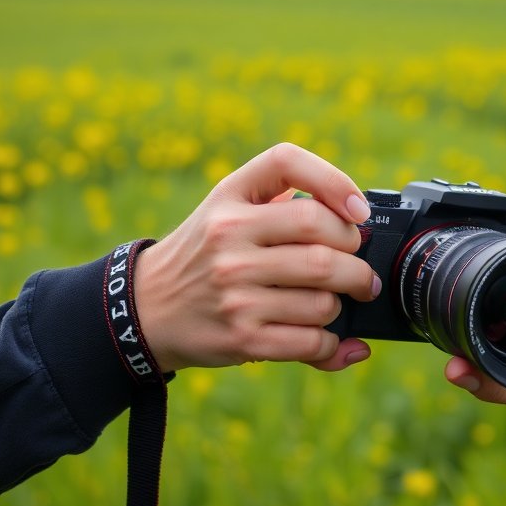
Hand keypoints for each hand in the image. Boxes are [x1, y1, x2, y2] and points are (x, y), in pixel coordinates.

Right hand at [133, 143, 379, 372]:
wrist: (145, 309)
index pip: (287, 163)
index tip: (358, 212)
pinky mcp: (241, 338)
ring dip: (341, 305)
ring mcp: (234, 291)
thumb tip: (359, 218)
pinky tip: (324, 336)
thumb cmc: (205, 252)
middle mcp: (228, 238)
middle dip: (356, 263)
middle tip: (358, 274)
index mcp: (230, 198)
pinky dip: (330, 342)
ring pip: (324, 298)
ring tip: (330, 303)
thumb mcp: (228, 208)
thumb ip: (283, 199)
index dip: (335, 183)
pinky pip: (311, 341)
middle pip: (324, 242)